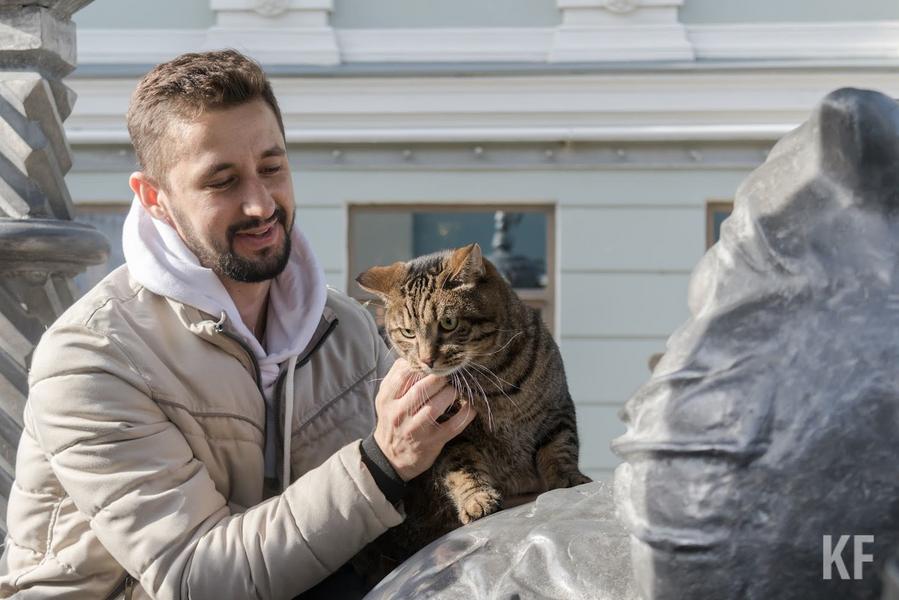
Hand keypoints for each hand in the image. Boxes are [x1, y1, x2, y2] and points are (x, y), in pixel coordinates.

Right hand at [373, 359, 475, 480]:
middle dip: (439, 377)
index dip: (421, 364)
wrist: (390, 458)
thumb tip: (415, 355)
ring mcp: (416, 429)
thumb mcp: (386, 400)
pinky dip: (465, 415)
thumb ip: (397, 378)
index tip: (433, 361)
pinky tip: (470, 407)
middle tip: (449, 372)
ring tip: (456, 388)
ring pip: (436, 406)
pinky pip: (453, 426)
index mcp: (387, 399)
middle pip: (421, 389)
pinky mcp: (432, 442)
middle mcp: (399, 414)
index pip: (403, 374)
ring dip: (451, 393)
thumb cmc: (392, 421)